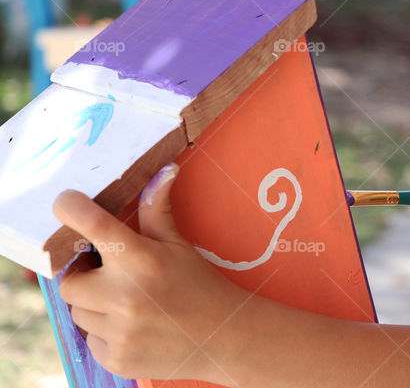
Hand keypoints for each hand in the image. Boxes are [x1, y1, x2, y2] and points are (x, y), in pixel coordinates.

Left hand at [52, 165, 248, 383]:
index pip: (91, 223)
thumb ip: (157, 210)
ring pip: (79, 312)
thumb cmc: (200, 284)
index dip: (70, 208)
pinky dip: (106, 332)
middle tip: (111, 276)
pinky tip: (134, 327)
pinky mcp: (115, 358)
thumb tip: (163, 171)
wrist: (224, 337)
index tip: (65, 203)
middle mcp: (124, 295)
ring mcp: (119, 331)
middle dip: (85, 278)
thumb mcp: (178, 246)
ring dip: (96, 306)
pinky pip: (91, 339)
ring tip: (129, 304)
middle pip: (70, 282)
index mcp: (140, 259)